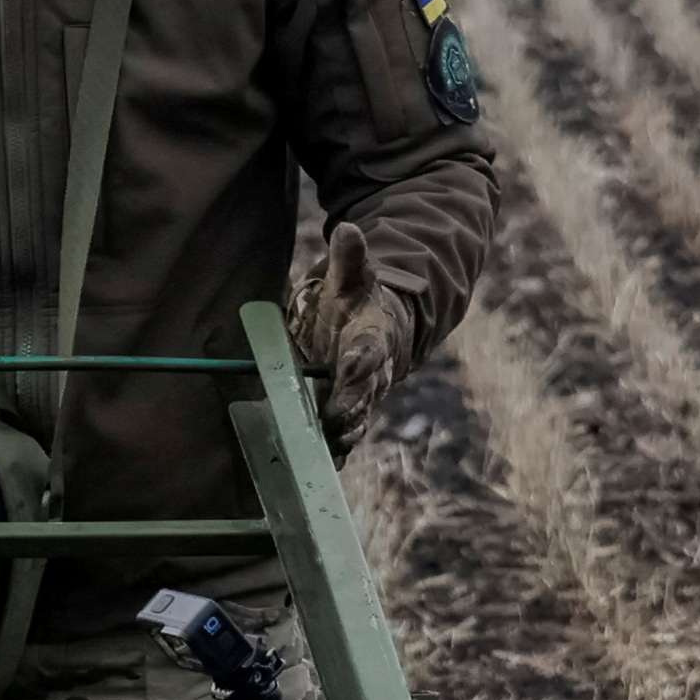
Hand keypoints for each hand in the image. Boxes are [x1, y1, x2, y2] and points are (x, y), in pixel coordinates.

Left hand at [287, 220, 418, 447]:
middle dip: (352, 405)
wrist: (381, 330)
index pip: (369, 348)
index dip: (362, 358)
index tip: (351, 365)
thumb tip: (349, 228)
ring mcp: (361, 396)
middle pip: (365, 391)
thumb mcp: (354, 276)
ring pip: (355, 418)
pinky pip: (342, 434)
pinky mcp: (348, 412)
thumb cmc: (360, 301)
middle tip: (336, 418)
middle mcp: (371, 372)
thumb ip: (351, 258)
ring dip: (343, 433)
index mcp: (372, 336)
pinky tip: (318, 470)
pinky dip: (333, 453)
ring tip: (330, 448)